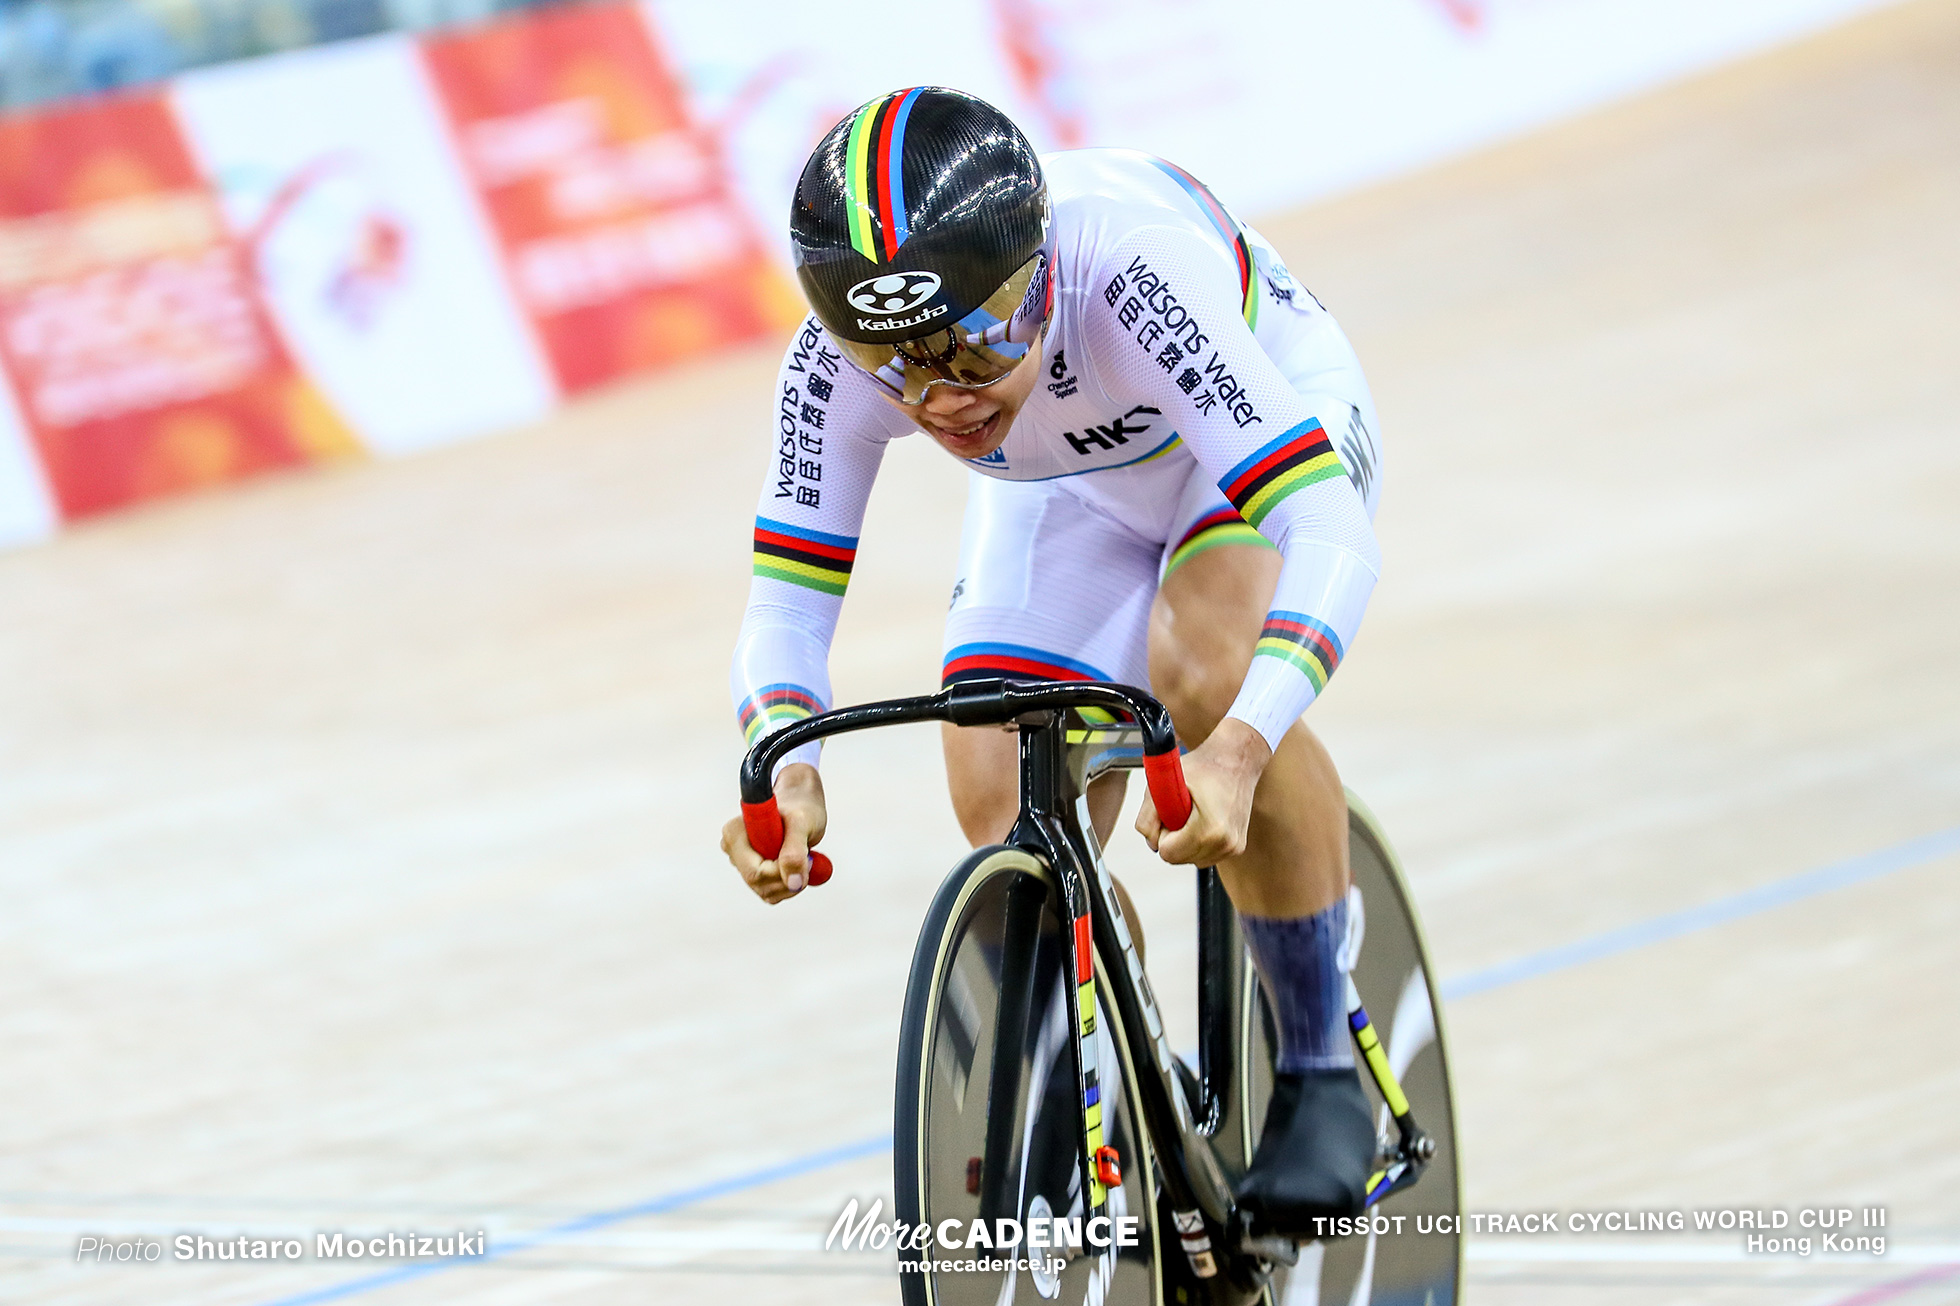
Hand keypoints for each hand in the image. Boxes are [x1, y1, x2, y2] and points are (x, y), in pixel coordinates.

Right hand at [721, 763, 827, 902]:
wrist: (802, 803)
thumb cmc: (801, 807)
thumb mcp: (802, 824)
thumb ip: (796, 852)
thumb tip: (793, 884)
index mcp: (735, 833)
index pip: (756, 872)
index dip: (784, 872)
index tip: (807, 858)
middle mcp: (732, 849)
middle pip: (759, 884)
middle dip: (789, 878)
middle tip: (810, 859)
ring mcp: (740, 862)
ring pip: (766, 892)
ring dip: (792, 882)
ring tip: (803, 856)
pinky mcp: (752, 872)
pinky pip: (771, 892)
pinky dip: (789, 883)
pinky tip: (797, 863)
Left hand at [1136, 718, 1269, 865]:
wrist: (1237, 760)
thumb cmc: (1205, 767)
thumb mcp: (1165, 783)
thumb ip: (1147, 816)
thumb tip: (1150, 839)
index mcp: (1209, 829)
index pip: (1168, 853)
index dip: (1162, 833)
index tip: (1171, 814)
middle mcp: (1225, 843)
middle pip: (1178, 859)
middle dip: (1173, 838)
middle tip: (1182, 812)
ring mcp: (1233, 847)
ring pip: (1191, 859)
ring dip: (1185, 842)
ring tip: (1194, 814)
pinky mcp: (1237, 847)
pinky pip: (1205, 855)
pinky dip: (1199, 842)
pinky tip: (1204, 820)